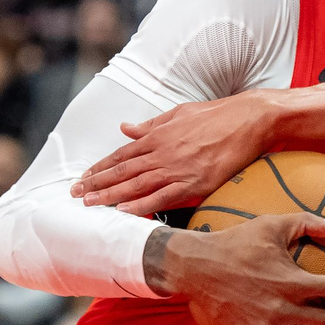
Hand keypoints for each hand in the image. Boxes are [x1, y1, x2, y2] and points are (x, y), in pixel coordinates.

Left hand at [71, 91, 272, 215]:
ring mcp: (178, 169)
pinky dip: (142, 205)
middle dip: (97, 184)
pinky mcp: (195, 183)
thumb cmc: (217, 115)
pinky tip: (124, 211)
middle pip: (122, 172)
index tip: (84, 177)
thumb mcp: (179, 114)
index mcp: (158, 136)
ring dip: (110, 196)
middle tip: (76, 195)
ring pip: (136, 186)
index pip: (121, 155)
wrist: (249, 121)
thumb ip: (151, 124)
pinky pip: (163, 197)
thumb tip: (125, 128)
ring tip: (91, 204)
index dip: (100, 167)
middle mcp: (162, 153)